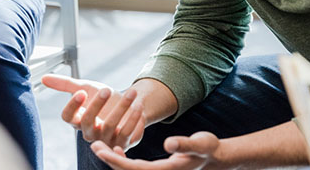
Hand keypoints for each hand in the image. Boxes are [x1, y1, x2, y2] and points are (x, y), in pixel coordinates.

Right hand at [42, 74, 144, 149]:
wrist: (127, 104)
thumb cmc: (103, 97)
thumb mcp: (85, 87)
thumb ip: (65, 84)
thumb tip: (43, 78)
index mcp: (78, 119)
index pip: (67, 117)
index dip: (72, 106)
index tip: (81, 92)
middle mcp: (90, 132)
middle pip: (88, 122)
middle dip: (97, 105)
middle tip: (106, 89)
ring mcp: (106, 139)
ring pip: (110, 126)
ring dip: (121, 108)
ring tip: (131, 92)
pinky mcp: (122, 143)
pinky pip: (127, 133)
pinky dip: (133, 119)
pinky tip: (138, 105)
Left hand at [91, 132, 224, 169]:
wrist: (216, 157)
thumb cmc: (209, 148)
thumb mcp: (200, 143)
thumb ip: (184, 143)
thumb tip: (168, 143)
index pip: (135, 168)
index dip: (116, 160)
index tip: (101, 150)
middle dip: (110, 159)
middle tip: (93, 145)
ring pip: (131, 168)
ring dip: (114, 158)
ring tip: (98, 145)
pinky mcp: (158, 168)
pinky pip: (136, 166)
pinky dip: (123, 158)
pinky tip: (115, 146)